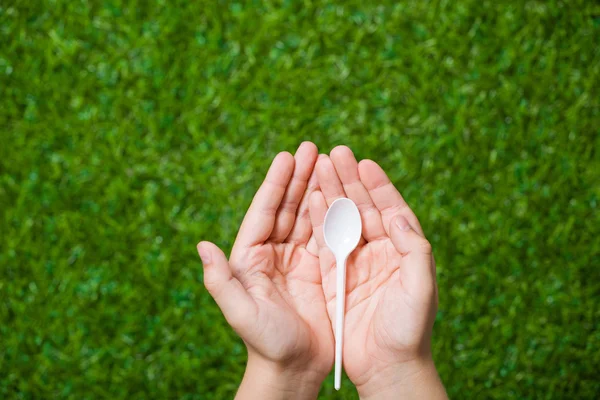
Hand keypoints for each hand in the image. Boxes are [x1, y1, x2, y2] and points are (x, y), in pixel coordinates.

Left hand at [197, 142, 332, 399]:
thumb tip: (202, 246)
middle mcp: (272, 254)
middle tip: (311, 147)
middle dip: (298, 177)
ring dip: (316, 188)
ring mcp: (296, 259)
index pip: (264, 212)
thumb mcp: (240, 313)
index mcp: (250, 258)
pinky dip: (333, 213)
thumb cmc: (265, 343)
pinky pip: (326, 235)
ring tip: (328, 161)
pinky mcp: (319, 269)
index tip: (286, 156)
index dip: (275, 184)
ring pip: (307, 215)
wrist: (293, 368)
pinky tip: (341, 193)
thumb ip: (220, 281)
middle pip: (286, 207)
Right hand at [309, 146, 446, 398]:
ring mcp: (356, 263)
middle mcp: (379, 252)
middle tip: (335, 153)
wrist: (387, 367)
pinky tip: (310, 201)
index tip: (364, 162)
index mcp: (402, 251)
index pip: (390, 209)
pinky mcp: (336, 277)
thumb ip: (413, 248)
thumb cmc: (409, 330)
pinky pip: (325, 243)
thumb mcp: (420, 287)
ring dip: (331, 194)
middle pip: (362, 208)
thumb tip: (395, 213)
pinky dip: (318, 222)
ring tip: (319, 167)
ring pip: (342, 220)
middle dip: (349, 181)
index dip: (378, 185)